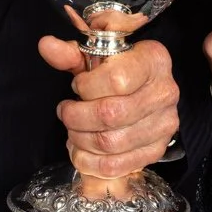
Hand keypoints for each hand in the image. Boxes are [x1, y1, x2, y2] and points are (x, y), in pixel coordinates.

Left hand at [40, 35, 180, 179]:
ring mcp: (164, 124)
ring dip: (80, 140)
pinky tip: (81, 150)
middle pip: (110, 115)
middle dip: (76, 117)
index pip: (116, 80)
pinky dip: (89, 162)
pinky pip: (116, 166)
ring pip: (110, 143)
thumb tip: (46, 46)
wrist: (144, 89)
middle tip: (66, 112)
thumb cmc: (119, 70)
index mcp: (153, 60)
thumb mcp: (96, 55)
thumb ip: (70, 53)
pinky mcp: (156, 150)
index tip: (78, 86)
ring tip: (73, 131)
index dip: (86, 86)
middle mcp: (164, 92)